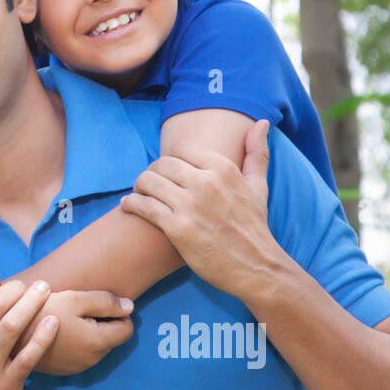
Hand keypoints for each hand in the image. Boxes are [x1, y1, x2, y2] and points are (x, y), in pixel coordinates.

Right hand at [17, 290, 134, 374]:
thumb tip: (130, 307)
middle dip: (103, 323)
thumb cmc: (43, 311)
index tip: (100, 304)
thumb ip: (106, 302)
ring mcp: (77, 368)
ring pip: (96, 347)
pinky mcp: (63, 370)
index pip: (127, 329)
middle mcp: (92, 360)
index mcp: (98, 342)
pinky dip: (76, 343)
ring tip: (67, 320)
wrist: (10, 335)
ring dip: (89, 333)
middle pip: (111, 338)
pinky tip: (59, 333)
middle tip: (79, 310)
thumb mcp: (75, 299)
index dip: (118, 313)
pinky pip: (81, 355)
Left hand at [121, 119, 275, 295]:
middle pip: (161, 164)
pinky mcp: (177, 229)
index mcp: (223, 168)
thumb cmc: (254, 226)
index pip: (180, 148)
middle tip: (149, 183)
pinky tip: (128, 206)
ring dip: (138, 186)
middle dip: (152, 172)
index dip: (169, 158)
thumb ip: (257, 153)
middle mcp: (206, 183)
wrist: (255, 267)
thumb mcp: (259, 186)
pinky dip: (131, 203)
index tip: (166, 169)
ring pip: (148, 182)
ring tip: (138, 193)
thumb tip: (261, 122)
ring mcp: (190, 206)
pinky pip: (143, 206)